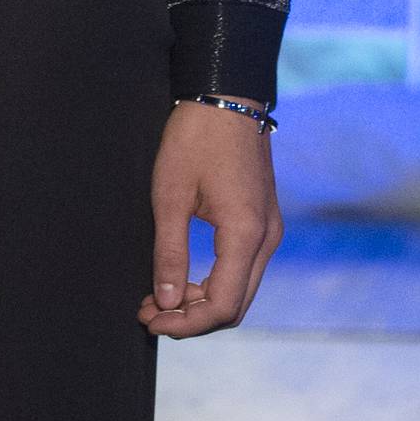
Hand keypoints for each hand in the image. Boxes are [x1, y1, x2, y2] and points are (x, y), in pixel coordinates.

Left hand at [139, 101, 281, 336]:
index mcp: (245, 233)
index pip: (221, 305)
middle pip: (235, 306)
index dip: (184, 324)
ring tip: (159, 297)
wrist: (227, 96)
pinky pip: (243, 269)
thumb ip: (170, 253)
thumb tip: (166, 302)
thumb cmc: (195, 139)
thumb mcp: (170, 197)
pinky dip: (215, 283)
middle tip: (149, 312)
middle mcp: (267, 238)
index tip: (149, 319)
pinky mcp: (264, 222)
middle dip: (191, 318)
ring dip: (202, 302)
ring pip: (241, 291)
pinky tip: (183, 278)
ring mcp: (270, 230)